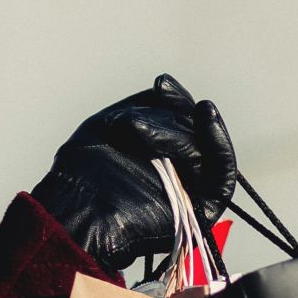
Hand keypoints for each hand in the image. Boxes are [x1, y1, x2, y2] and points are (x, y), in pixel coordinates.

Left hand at [30, 73, 234, 273]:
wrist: (75, 214)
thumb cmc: (82, 174)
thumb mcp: (107, 127)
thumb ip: (141, 107)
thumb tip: (166, 86)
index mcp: (157, 155)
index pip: (179, 122)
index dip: (174, 101)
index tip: (162, 83)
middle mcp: (177, 171)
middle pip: (193, 132)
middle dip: (171, 116)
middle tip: (144, 113)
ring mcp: (192, 189)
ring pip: (204, 148)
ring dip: (179, 131)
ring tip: (139, 131)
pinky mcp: (204, 208)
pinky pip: (223, 174)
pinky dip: (219, 144)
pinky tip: (206, 117)